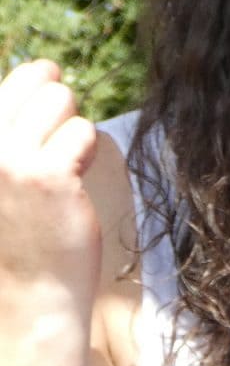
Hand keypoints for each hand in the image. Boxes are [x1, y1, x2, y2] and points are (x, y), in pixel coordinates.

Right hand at [0, 60, 100, 315]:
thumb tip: (46, 70)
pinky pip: (82, 131)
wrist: (28, 296)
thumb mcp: (2, 174)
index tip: (34, 146)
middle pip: (37, 78)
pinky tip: (72, 184)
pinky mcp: (45, 176)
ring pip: (62, 99)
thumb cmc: (18, 232)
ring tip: (60, 170)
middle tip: (53, 151)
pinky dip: (85, 152)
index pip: (11, 82)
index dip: (35, 97)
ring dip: (73, 132)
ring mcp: (5, 158)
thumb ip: (10, 129)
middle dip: (56, 106)